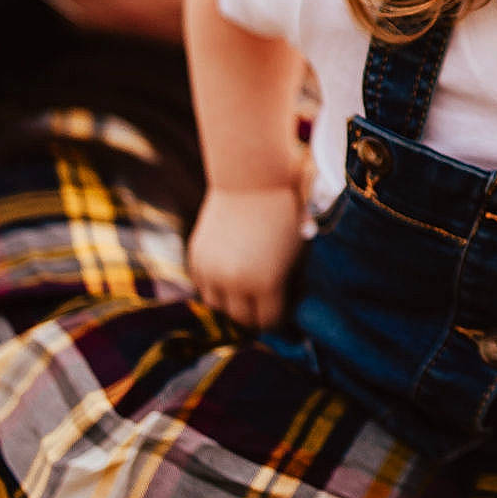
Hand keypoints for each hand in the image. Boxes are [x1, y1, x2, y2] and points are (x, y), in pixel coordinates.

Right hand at [187, 186, 303, 329]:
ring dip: (231, 301)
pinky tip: (230, 271)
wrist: (253, 176)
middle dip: (255, 313)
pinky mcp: (197, 256)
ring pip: (217, 304)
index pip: (269, 321)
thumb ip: (290, 284)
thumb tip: (286, 306)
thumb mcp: (299, 253)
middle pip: (241, 318)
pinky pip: (203, 284)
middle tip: (264, 302)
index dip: (278, 317)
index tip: (283, 308)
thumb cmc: (286, 212)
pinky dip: (215, 283)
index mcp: (266, 283)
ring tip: (246, 287)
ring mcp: (212, 270)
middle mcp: (235, 282)